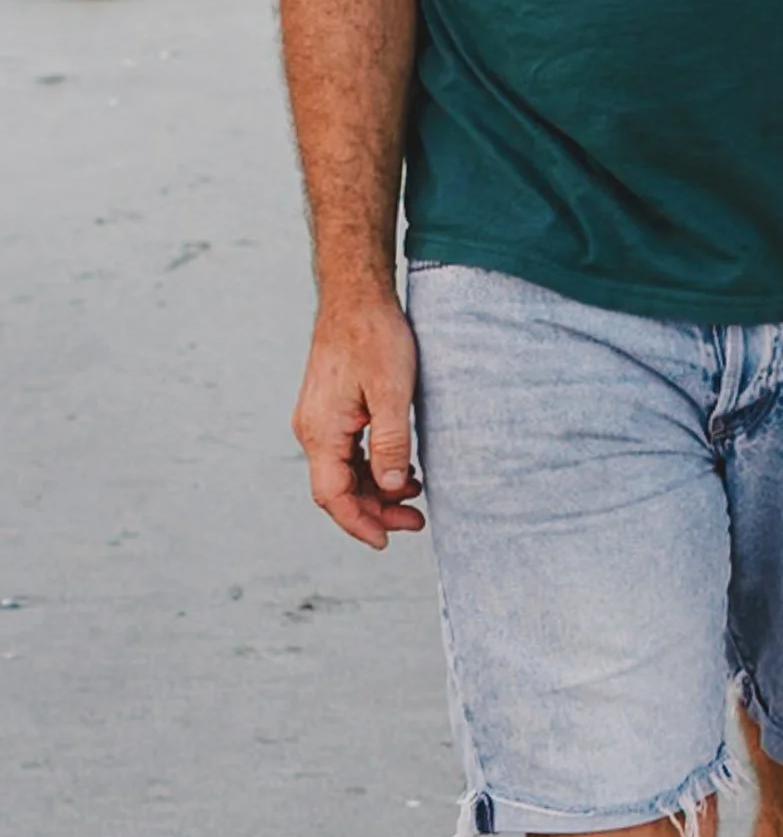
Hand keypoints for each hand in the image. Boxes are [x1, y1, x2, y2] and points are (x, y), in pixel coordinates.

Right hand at [292, 291, 423, 549]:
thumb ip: (391, 444)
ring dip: (376, 489)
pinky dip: (372, 466)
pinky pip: (347, 451)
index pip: (333, 496)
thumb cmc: (374, 337)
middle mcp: (312, 430)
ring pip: (344, 471)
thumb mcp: (392, 392)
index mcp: (321, 432)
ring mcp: (319, 419)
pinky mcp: (330, 407)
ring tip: (415, 495)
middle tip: (415, 520)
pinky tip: (402, 467)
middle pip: (338, 488)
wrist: (356, 295)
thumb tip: (390, 488)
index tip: (386, 541)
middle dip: (375, 510)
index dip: (359, 523)